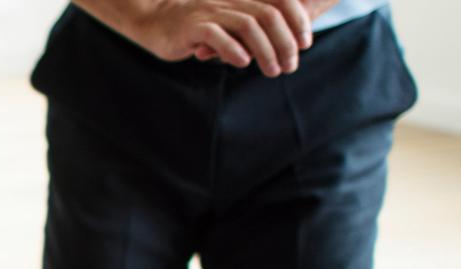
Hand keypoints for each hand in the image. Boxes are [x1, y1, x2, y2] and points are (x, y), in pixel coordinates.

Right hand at [139, 0, 335, 76]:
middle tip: (290, 66)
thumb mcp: (231, 25)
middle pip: (269, 15)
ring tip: (272, 71)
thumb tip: (288, 49)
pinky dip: (233, 50)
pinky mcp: (191, 26)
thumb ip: (255, 32)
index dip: (298, 20)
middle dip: (286, 42)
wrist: (155, 22)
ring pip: (248, 25)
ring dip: (266, 50)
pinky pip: (216, 35)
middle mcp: (230, 0)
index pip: (281, 1)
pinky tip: (242, 63)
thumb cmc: (198, 28)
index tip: (305, 44)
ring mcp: (210, 11)